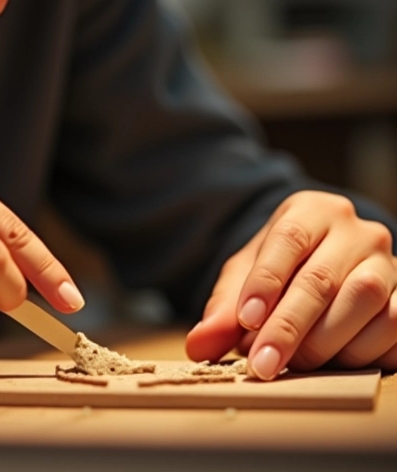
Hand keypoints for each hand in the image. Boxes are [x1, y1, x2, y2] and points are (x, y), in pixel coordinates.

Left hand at [185, 191, 396, 377]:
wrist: (325, 264)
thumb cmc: (280, 270)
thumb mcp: (245, 278)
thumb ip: (222, 309)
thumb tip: (199, 344)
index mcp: (309, 210)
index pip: (287, 239)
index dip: (265, 282)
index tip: (245, 321)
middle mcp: (354, 230)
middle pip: (321, 277)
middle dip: (288, 327)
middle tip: (262, 363)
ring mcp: (387, 262)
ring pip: (363, 300)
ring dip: (325, 341)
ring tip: (293, 364)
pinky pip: (394, 324)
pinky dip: (363, 350)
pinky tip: (334, 363)